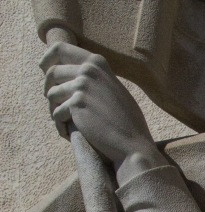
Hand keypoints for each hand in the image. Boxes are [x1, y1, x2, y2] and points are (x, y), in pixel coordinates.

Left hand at [39, 42, 167, 183]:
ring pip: (51, 94)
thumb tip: (71, 73)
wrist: (133, 143)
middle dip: (48, 89)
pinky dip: (60, 125)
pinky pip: (56, 113)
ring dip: (54, 110)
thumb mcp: (113, 88)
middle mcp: (88, 70)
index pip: (60, 49)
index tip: (43, 69)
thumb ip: (95, 78)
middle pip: (51, 72)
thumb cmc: (126, 121)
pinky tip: (68, 134)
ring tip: (64, 122)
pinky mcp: (76, 104)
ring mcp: (82, 86)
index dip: (47, 59)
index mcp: (97, 63)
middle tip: (55, 104)